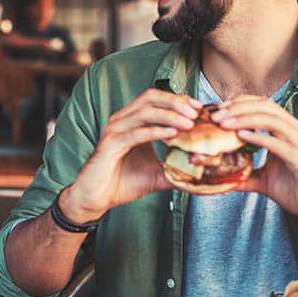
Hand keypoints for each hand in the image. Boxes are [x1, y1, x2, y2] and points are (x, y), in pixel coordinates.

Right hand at [63, 89, 199, 222]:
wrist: (96, 199)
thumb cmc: (122, 183)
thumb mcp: (156, 173)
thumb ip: (176, 168)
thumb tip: (201, 172)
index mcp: (132, 121)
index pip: (157, 100)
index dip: (179, 100)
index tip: (199, 109)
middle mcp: (122, 120)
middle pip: (151, 98)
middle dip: (176, 102)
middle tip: (196, 112)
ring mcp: (115, 130)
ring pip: (145, 112)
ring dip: (170, 115)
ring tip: (189, 123)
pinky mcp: (111, 144)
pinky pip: (136, 133)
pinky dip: (156, 131)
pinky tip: (173, 134)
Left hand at [210, 95, 297, 228]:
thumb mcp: (265, 180)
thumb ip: (245, 175)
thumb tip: (221, 178)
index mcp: (289, 130)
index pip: (264, 104)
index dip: (241, 103)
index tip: (219, 110)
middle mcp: (297, 131)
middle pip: (266, 106)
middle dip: (238, 107)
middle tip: (216, 116)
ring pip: (271, 119)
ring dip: (244, 118)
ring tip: (224, 124)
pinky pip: (278, 142)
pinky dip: (258, 136)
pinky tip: (241, 136)